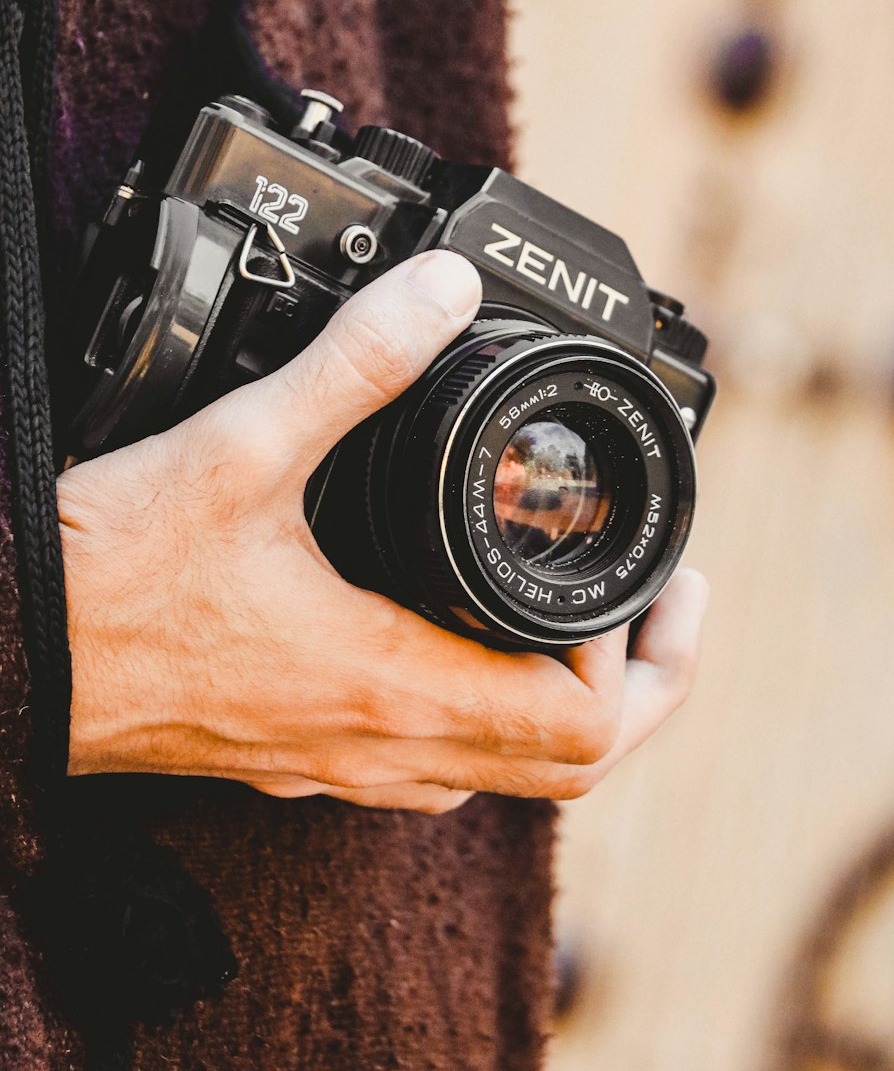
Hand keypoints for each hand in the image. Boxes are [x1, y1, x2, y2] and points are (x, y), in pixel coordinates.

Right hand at [60, 251, 708, 813]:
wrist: (9, 661)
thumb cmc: (105, 582)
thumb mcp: (241, 450)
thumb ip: (353, 365)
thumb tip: (441, 295)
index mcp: (391, 682)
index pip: (583, 729)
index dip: (641, 659)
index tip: (644, 579)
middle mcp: (378, 746)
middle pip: (566, 770)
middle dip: (638, 690)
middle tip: (653, 603)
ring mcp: (337, 766)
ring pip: (500, 776)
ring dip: (563, 706)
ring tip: (580, 620)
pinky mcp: (294, 758)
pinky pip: (430, 766)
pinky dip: (483, 716)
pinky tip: (461, 648)